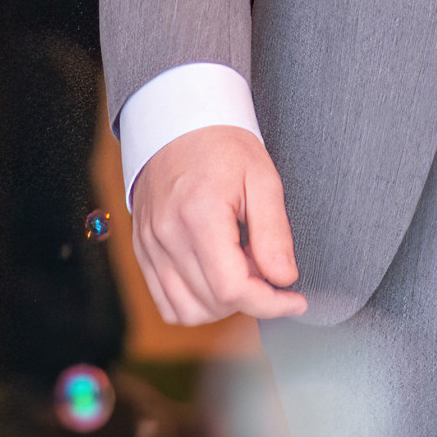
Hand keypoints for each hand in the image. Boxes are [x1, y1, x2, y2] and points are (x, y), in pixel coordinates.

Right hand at [131, 124, 305, 322]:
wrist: (179, 125)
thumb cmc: (223, 147)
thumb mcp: (263, 179)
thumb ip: (274, 233)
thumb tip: (283, 279)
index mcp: (199, 215)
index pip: (232, 289)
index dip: (270, 303)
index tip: (294, 299)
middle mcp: (167, 235)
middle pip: (213, 303)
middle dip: (249, 296)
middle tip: (265, 263)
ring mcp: (149, 245)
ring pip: (187, 311)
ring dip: (222, 305)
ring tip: (239, 266)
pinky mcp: (142, 251)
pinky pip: (166, 301)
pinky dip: (195, 302)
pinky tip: (215, 275)